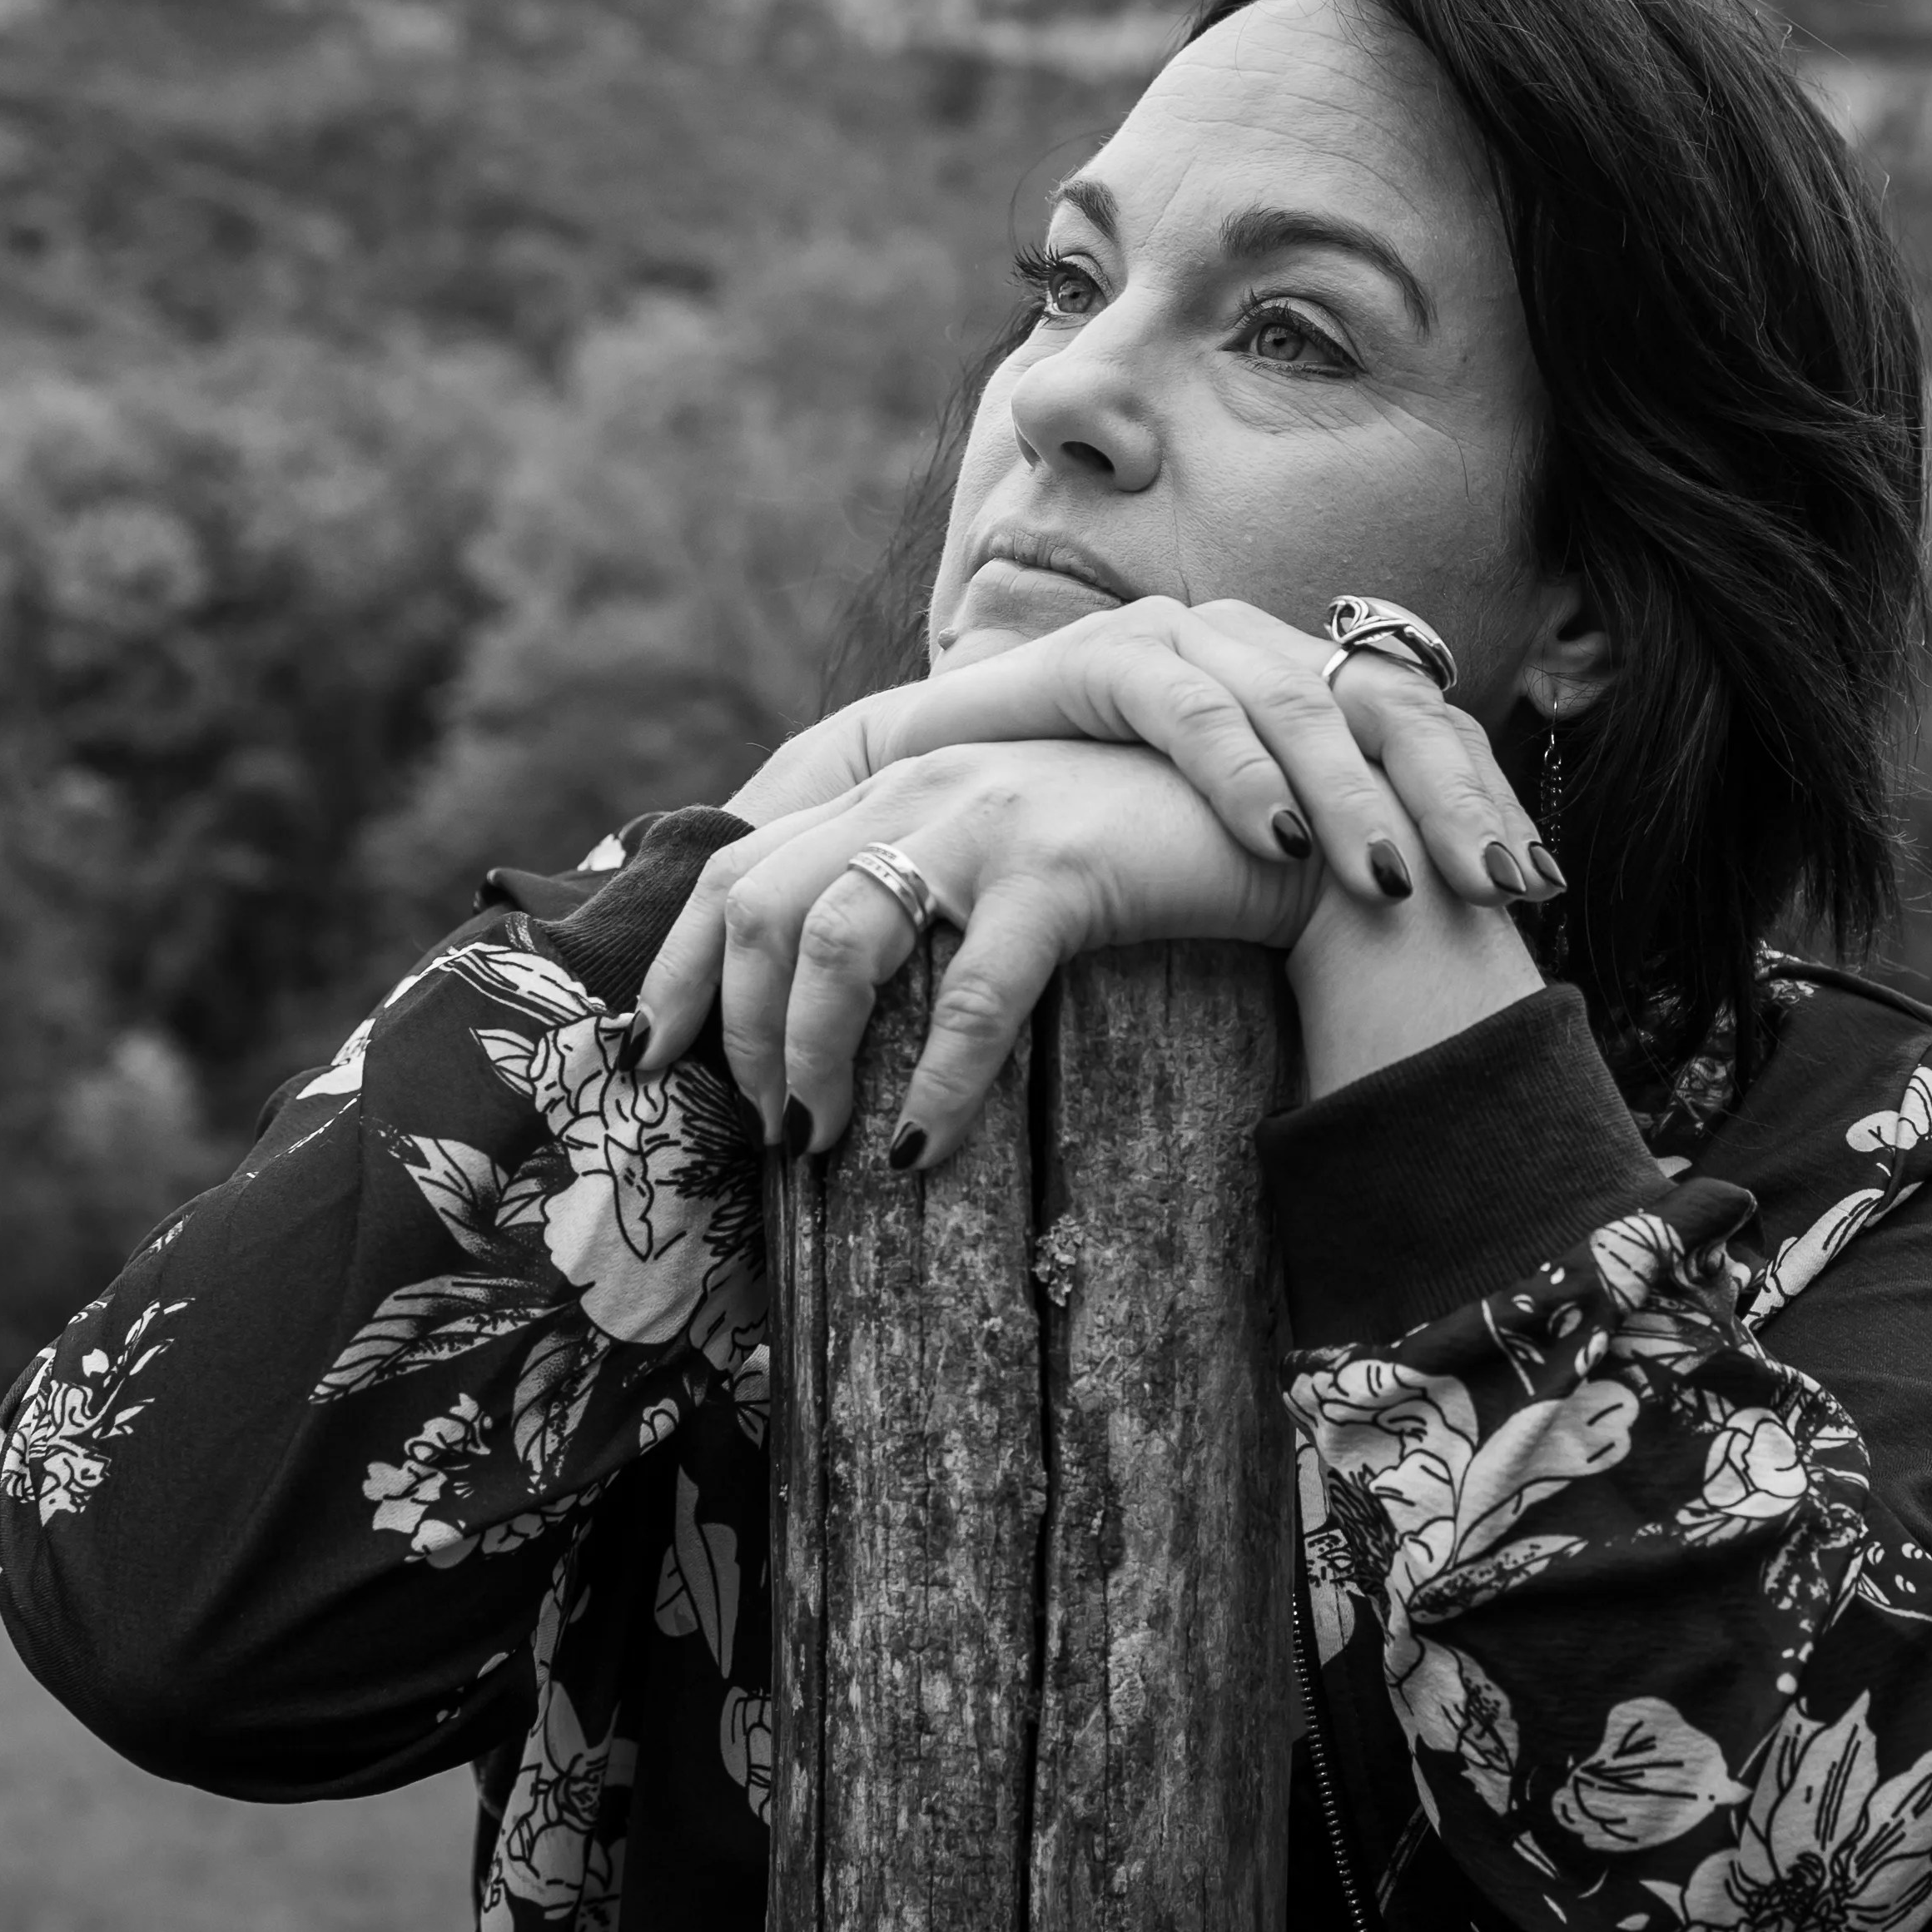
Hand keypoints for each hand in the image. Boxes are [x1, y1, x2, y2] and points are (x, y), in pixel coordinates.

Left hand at [637, 738, 1310, 1167]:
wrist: (1282, 815)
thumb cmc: (1138, 854)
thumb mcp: (1002, 851)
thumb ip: (917, 887)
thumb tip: (820, 1003)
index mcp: (896, 781)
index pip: (737, 861)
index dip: (681, 962)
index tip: (649, 1054)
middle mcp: (921, 784)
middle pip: (760, 905)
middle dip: (739, 1031)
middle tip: (768, 1126)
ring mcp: (985, 817)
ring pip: (835, 942)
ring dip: (809, 1055)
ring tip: (823, 1141)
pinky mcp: (1059, 867)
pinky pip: (967, 996)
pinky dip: (933, 1085)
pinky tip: (926, 1149)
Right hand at [729, 597, 1564, 912]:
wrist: (926, 795)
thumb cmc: (1078, 829)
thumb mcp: (1217, 847)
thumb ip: (1306, 860)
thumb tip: (1425, 929)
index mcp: (1297, 683)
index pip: (1419, 724)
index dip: (1481, 797)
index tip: (1533, 886)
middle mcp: (1254, 645)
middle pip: (1388, 706)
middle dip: (1452, 799)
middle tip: (1501, 887)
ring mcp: (1183, 640)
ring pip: (1304, 705)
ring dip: (1356, 799)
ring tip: (1392, 886)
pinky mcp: (1107, 652)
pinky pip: (1192, 706)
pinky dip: (1240, 771)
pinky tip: (1280, 838)